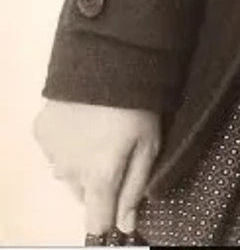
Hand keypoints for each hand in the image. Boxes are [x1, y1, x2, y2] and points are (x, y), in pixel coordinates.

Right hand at [34, 100, 162, 240]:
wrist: (106, 64)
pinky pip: (55, 151)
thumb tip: (125, 226)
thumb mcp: (149, 146)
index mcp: (98, 178)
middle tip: (118, 156)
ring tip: (102, 135)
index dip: (108, 219)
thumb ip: (135, 189)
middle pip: (83, 195)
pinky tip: (84, 122)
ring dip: (82, 164)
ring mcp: (50, 154)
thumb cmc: (138, 107)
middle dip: (99, 185)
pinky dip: (68, 144)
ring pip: (67, 174)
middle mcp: (68, 173)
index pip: (96, 221)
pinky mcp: (40, 133)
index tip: (118, 208)